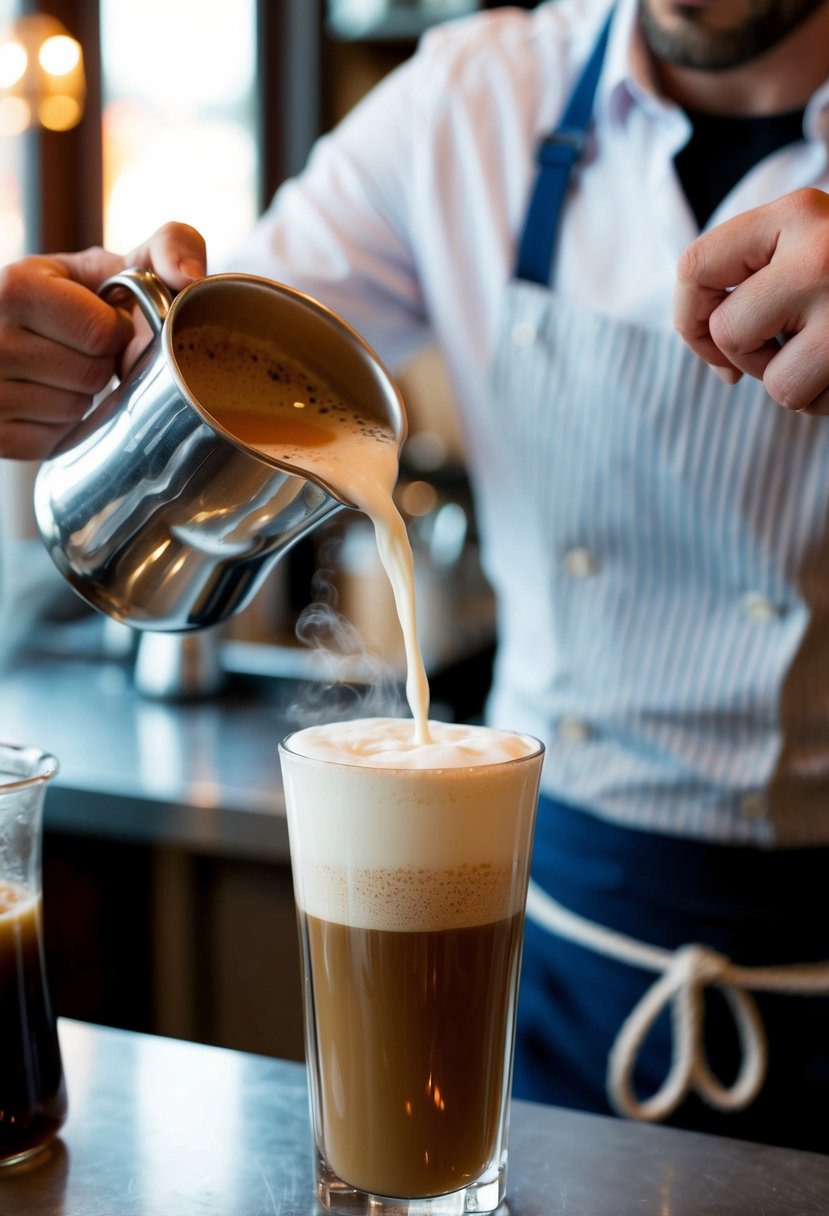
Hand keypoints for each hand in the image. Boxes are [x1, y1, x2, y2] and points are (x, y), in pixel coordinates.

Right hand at [0, 222, 205, 459]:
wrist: (8, 330)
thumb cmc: (71, 299)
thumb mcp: (110, 264)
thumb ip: (168, 246)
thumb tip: (191, 275)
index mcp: (17, 287)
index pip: (102, 334)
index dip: (116, 332)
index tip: (99, 322)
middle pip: (91, 375)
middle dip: (100, 364)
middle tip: (77, 349)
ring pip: (73, 411)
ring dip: (81, 395)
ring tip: (60, 370)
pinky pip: (52, 441)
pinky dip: (59, 425)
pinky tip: (45, 397)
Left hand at [674, 188, 828, 414]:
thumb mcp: (809, 250)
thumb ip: (757, 275)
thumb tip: (709, 349)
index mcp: (798, 212)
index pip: (696, 266)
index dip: (688, 317)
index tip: (710, 344)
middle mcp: (820, 250)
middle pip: (726, 331)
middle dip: (748, 356)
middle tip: (790, 345)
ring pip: (772, 380)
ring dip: (794, 382)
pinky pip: (811, 402)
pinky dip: (825, 399)